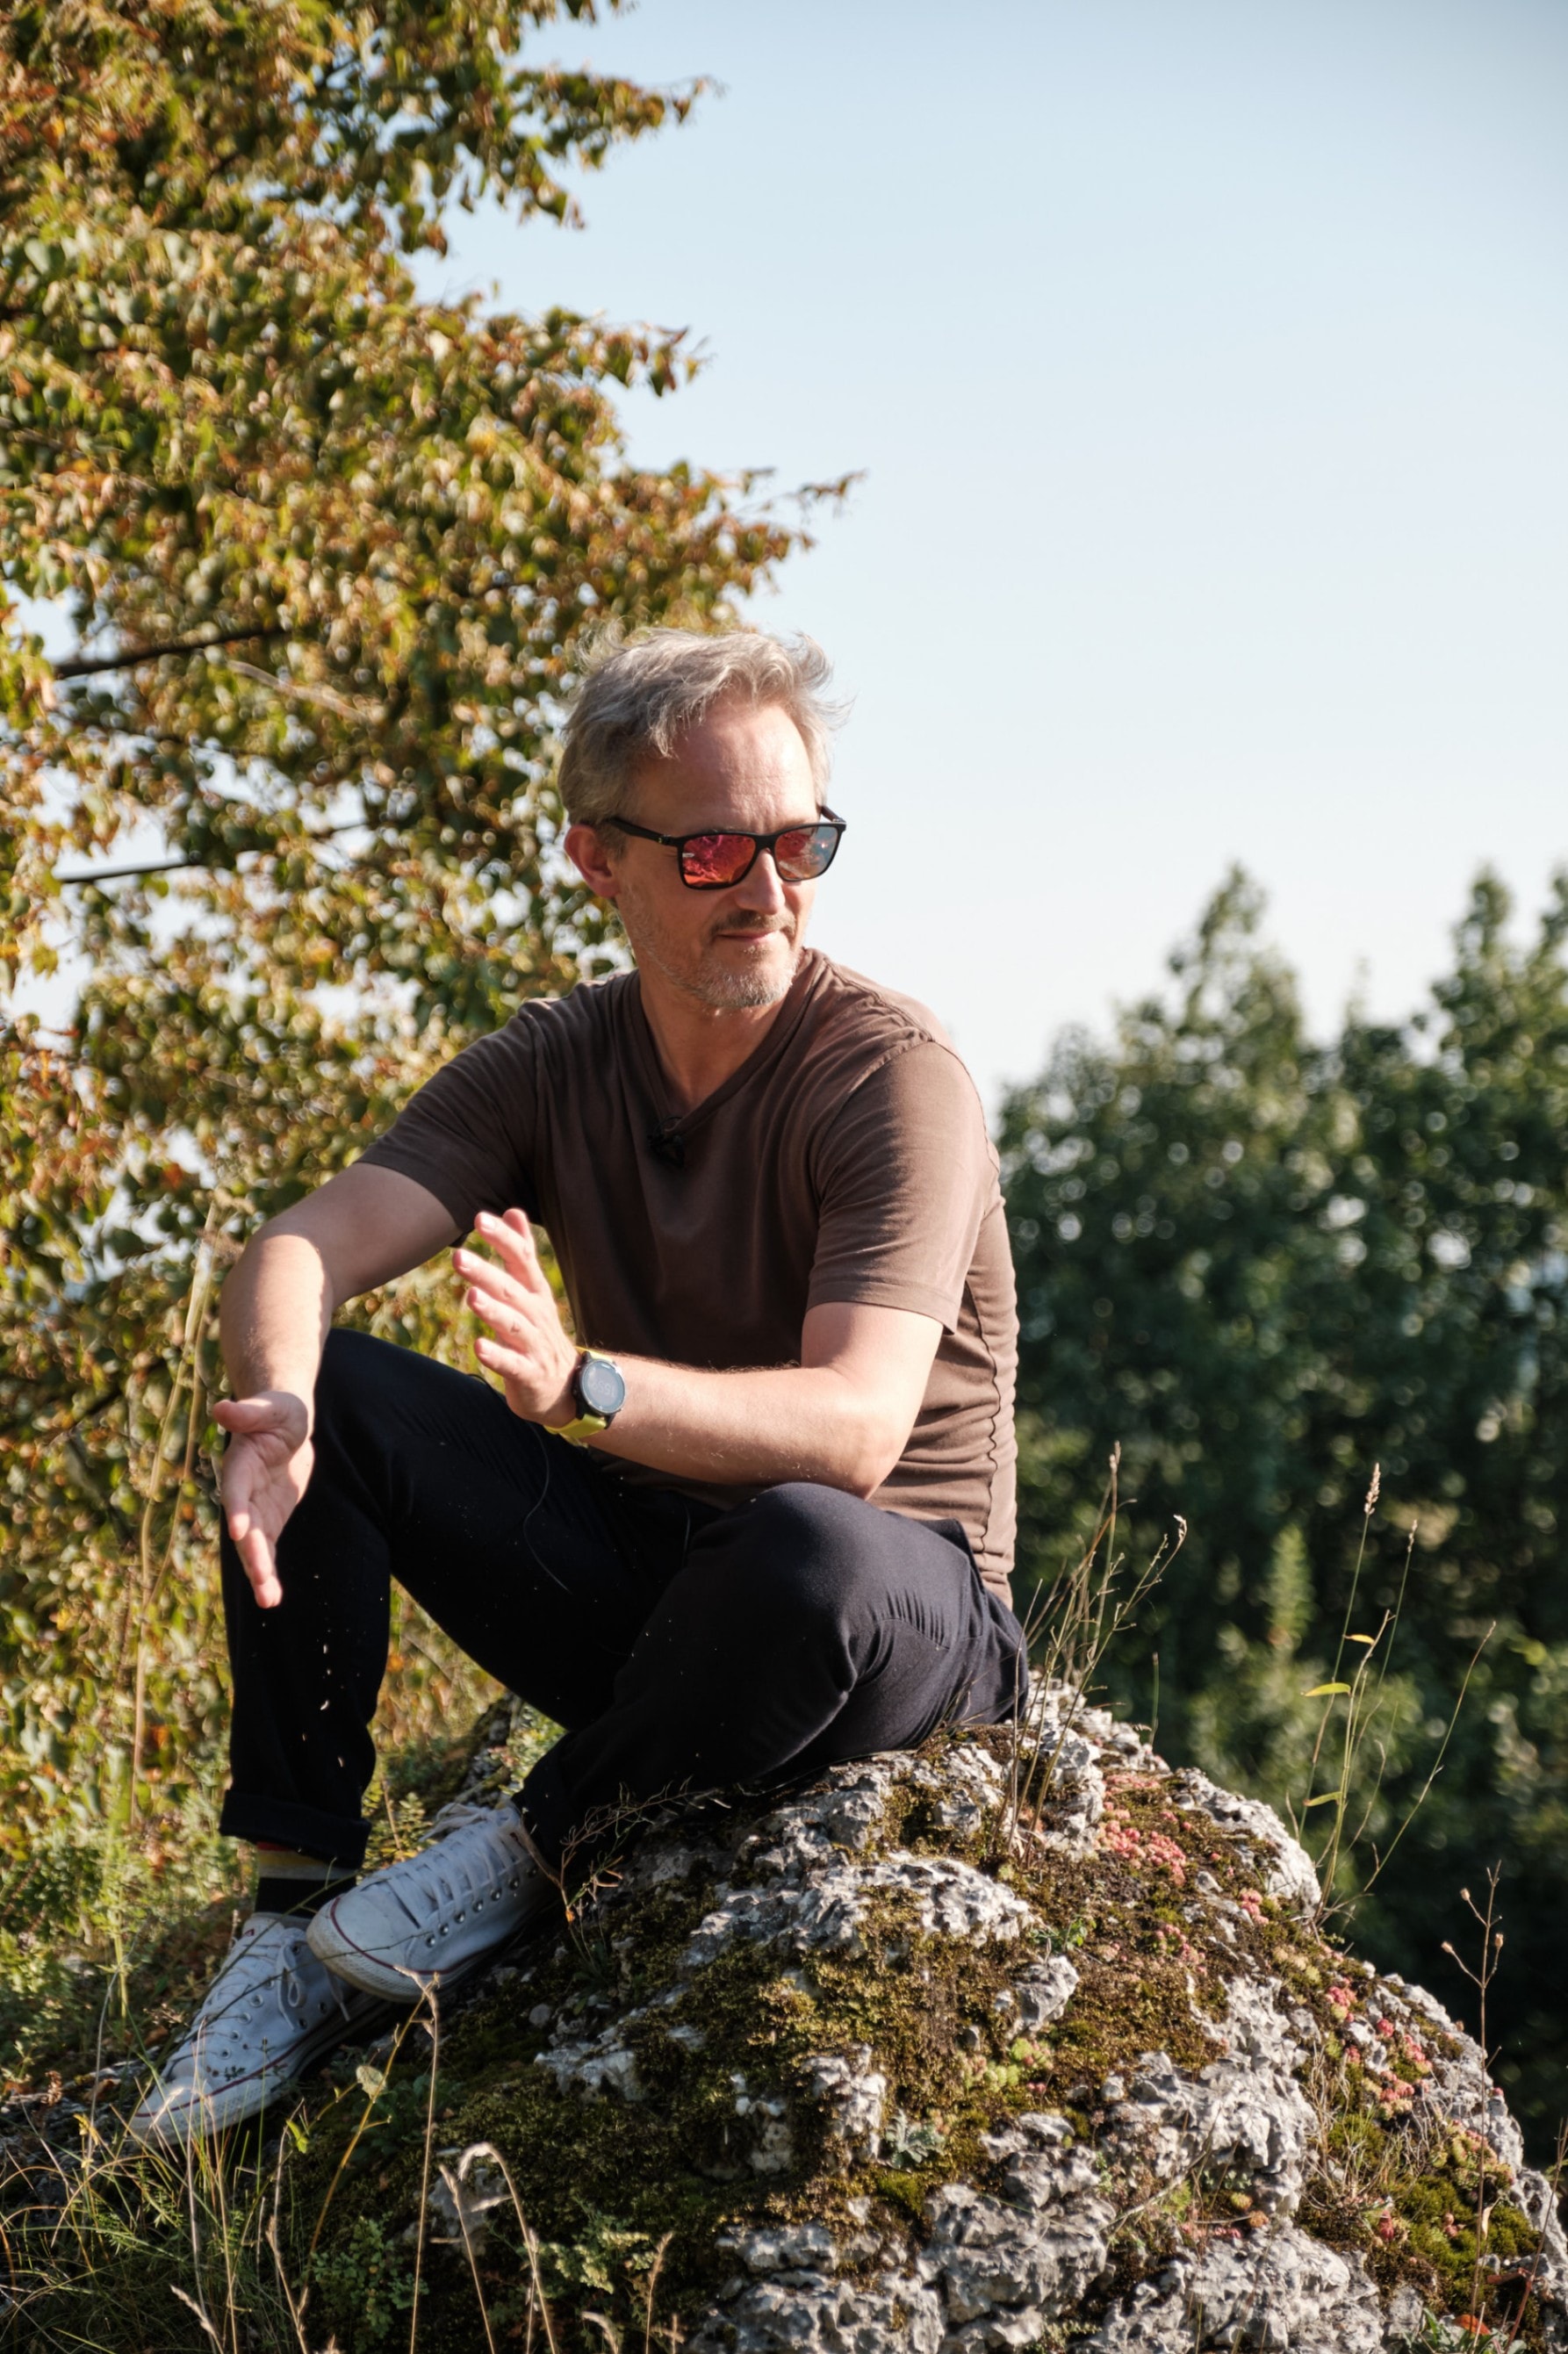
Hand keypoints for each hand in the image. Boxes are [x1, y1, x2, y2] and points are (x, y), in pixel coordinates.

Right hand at [212, 1391, 313, 1609]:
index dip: (237, 1508)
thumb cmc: (278, 1411)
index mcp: (240, 1465)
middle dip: (254, 1552)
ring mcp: (254, 1510)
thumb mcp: (272, 1407)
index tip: (240, 1530)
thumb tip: (222, 1408)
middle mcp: (242, 1493)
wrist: (284, 1425)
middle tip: (263, 1577)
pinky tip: (271, 1598)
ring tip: (267, 1600)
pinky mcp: (268, 1520)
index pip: (236, 1490)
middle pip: (246, 1527)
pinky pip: (268, 1549)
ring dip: (259, 1572)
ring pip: (254, 1546)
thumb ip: (249, 1412)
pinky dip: (269, 1572)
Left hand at [458, 1208, 579, 1425]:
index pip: (522, 1259)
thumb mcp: (533, 1290)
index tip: (480, 1218)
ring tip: (471, 1296)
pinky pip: (513, 1364)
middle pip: (512, 1290)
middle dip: (486, 1273)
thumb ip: (522, 1253)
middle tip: (459, 1256)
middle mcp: (537, 1315)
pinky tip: (479, 1347)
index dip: (503, 1239)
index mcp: (535, 1292)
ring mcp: (535, 1345)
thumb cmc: (540, 1333)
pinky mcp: (530, 1374)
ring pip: (514, 1325)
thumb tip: (513, 1211)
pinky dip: (497, 1356)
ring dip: (493, 1311)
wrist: (567, 1387)